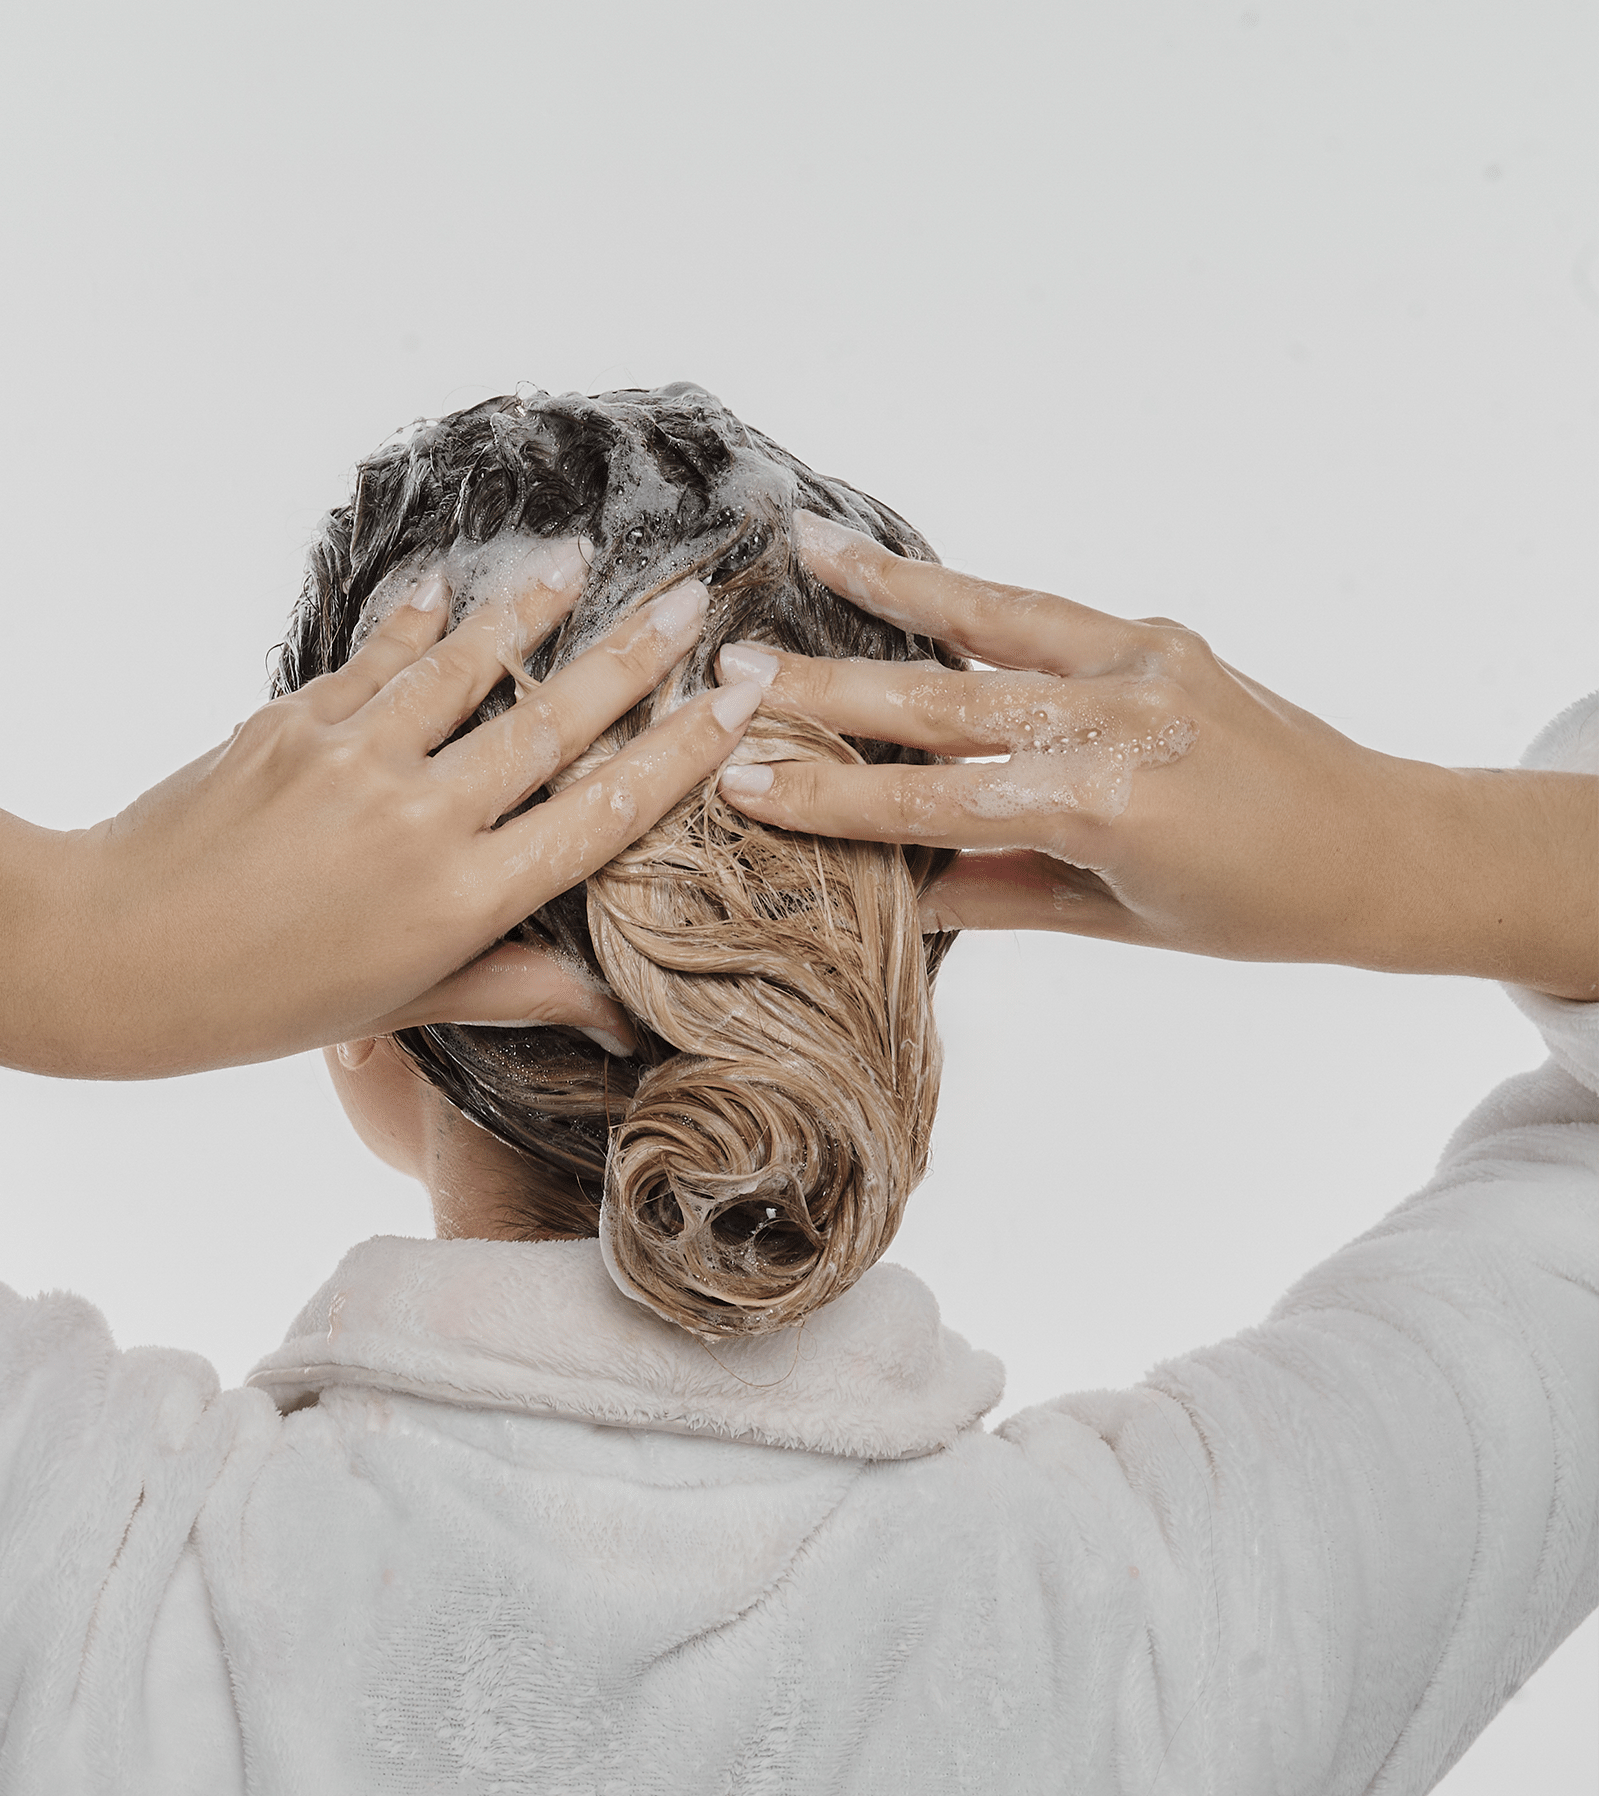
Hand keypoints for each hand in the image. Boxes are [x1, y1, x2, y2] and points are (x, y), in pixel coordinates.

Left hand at [72, 544, 767, 1070]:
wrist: (117, 954)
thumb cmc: (265, 1002)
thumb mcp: (404, 1006)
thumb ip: (512, 987)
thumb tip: (613, 1013)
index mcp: (464, 899)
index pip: (603, 812)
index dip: (681, 752)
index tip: (738, 699)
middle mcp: (424, 817)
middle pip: (554, 720)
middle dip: (636, 655)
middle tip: (694, 598)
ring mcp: (357, 759)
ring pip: (469, 665)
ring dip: (532, 609)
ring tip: (580, 560)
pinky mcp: (294, 721)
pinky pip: (377, 659)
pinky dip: (416, 621)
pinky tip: (447, 586)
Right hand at [713, 512, 1597, 998]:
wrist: (1386, 847)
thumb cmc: (1255, 910)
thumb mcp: (1112, 919)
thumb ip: (996, 889)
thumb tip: (893, 880)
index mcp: (1109, 804)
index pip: (934, 801)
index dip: (830, 798)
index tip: (740, 783)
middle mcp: (1123, 717)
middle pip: (941, 700)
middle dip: (828, 690)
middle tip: (734, 671)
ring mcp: (1144, 661)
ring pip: (989, 620)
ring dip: (891, 589)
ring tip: (807, 550)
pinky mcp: (1159, 635)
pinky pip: (1040, 614)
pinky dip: (967, 596)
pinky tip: (906, 580)